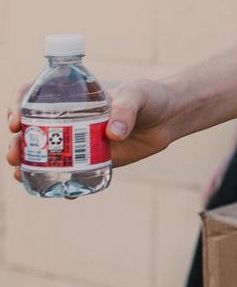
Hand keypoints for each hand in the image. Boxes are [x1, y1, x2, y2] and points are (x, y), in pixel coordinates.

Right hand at [8, 78, 182, 179]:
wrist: (170, 117)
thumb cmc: (150, 97)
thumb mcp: (137, 95)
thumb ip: (126, 109)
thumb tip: (113, 134)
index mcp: (72, 95)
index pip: (34, 95)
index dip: (18, 105)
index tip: (16, 120)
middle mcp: (69, 118)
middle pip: (30, 130)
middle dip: (16, 143)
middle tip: (16, 154)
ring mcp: (78, 141)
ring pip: (43, 154)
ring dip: (27, 165)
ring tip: (22, 174)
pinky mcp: (91, 161)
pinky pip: (68, 174)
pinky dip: (60, 184)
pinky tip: (60, 191)